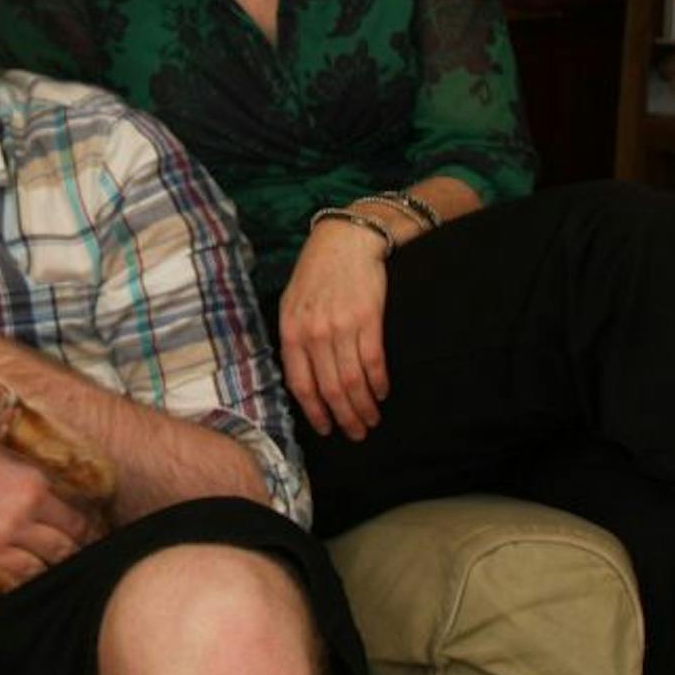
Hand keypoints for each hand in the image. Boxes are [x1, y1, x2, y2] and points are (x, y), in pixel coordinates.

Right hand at [0, 421, 104, 578]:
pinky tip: (31, 572)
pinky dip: (32, 576)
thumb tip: (50, 442)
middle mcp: (27, 504)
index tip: (91, 529)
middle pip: (74, 537)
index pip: (81, 506)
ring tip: (61, 568)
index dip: (90, 521)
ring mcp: (7, 533)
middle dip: (80, 546)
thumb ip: (25, 444)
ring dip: (58, 563)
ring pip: (54, 560)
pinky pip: (24, 576)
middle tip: (81, 552)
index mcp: (33, 473)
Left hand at [279, 220, 390, 440]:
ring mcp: (341, 326)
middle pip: (330, 389)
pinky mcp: (368, 319)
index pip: (301, 384)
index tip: (327, 429)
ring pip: (353, 380)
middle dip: (344, 417)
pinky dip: (379, 383)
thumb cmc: (317, 274)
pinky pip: (374, 362)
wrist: (346, 241)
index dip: (315, 412)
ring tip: (371, 419)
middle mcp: (314, 333)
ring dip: (364, 406)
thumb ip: (295, 340)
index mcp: (291, 331)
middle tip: (357, 433)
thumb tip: (301, 378)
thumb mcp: (292, 304)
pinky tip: (382, 393)